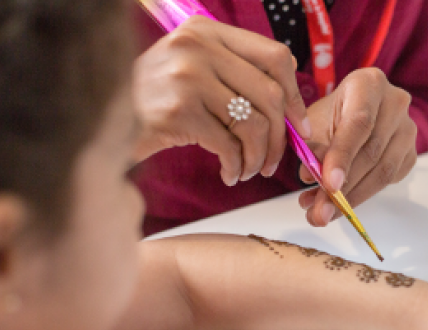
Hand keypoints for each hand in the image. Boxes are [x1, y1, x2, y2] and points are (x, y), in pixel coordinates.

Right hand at [133, 16, 310, 185]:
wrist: (101, 121)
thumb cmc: (154, 100)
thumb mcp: (191, 67)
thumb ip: (233, 72)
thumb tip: (289, 105)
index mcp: (206, 30)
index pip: (274, 56)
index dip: (295, 95)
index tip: (299, 125)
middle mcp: (197, 47)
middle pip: (270, 95)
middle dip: (280, 137)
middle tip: (273, 161)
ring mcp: (187, 77)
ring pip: (253, 125)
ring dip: (258, 157)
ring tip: (250, 170)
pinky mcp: (179, 111)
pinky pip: (229, 146)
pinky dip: (236, 167)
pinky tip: (230, 174)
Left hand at [296, 68, 417, 226]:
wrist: (355, 111)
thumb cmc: (332, 113)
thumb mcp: (315, 122)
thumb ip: (313, 147)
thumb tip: (310, 177)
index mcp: (369, 84)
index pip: (359, 124)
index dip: (343, 157)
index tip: (329, 186)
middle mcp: (396, 104)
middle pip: (372, 153)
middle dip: (343, 188)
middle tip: (319, 212)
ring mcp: (408, 130)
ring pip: (383, 172)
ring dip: (352, 199)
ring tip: (323, 213)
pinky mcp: (411, 154)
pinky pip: (389, 181)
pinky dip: (363, 196)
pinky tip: (340, 203)